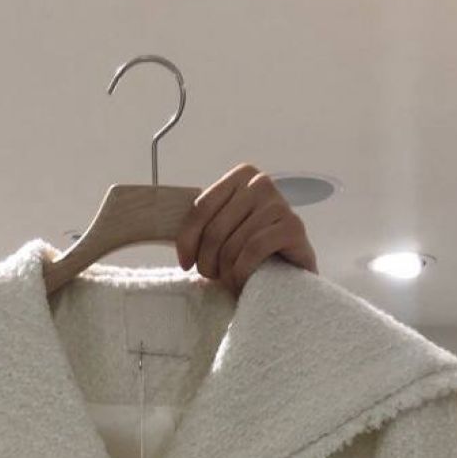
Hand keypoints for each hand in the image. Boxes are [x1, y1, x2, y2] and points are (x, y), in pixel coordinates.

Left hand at [176, 164, 318, 294]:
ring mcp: (279, 203)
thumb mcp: (226, 229)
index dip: (187, 241)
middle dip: (207, 262)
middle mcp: (261, 183)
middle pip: (215, 229)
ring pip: (232, 244)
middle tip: (213, 277)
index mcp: (241, 176)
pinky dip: (243, 272)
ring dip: (226, 272)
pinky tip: (243, 282)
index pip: (200, 207)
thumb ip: (206, 222)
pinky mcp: (293, 227)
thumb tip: (162, 226)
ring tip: (230, 281)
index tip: (186, 264)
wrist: (292, 272)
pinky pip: (253, 251)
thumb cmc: (254, 252)